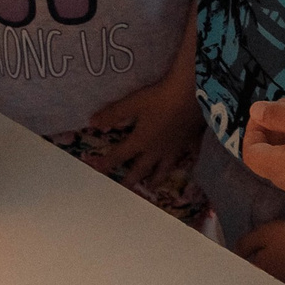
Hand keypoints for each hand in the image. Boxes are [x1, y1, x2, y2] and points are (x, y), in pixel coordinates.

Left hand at [82, 56, 204, 186]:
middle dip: (133, 178)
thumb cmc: (160, 98)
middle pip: (143, 167)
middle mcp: (157, 149)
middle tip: (127, 189)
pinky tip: (189, 163)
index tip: (98, 170)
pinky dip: (188, 161)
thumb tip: (92, 123)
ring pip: (165, 167)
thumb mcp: (133, 103)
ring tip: (153, 186)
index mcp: (141, 141)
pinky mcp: (191, 141)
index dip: (108, 162)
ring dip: (157, 178)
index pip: (120, 155)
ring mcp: (175, 147)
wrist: (192, 94)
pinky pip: (189, 155)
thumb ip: (113, 114)